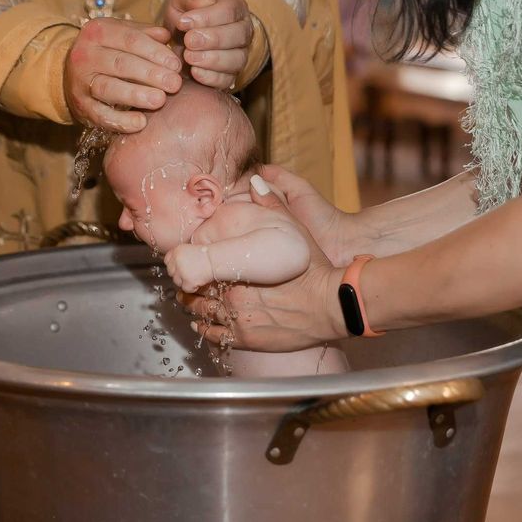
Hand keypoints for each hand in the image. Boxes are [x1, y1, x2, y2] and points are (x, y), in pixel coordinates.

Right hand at [64, 18, 182, 131]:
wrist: (70, 74)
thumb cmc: (107, 52)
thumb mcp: (121, 35)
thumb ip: (144, 34)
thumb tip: (166, 36)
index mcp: (98, 32)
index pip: (131, 39)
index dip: (155, 52)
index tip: (176, 65)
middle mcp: (85, 55)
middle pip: (121, 64)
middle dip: (150, 74)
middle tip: (174, 83)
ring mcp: (80, 82)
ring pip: (109, 88)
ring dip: (136, 95)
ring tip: (160, 100)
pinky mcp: (81, 106)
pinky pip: (101, 115)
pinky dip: (121, 121)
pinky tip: (141, 123)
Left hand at [164, 244, 214, 293]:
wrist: (217, 260)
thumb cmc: (208, 255)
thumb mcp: (191, 249)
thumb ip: (181, 255)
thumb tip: (174, 265)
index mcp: (176, 250)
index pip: (167, 260)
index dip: (174, 265)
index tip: (181, 267)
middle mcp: (176, 260)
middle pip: (171, 272)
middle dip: (179, 274)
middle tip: (191, 273)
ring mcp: (181, 271)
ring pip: (177, 282)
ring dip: (185, 281)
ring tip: (196, 275)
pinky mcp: (187, 281)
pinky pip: (186, 288)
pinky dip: (192, 287)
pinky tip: (199, 280)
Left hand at [165, 0, 253, 89]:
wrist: (181, 36)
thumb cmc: (185, 13)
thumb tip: (204, 3)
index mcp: (234, 6)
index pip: (229, 10)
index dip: (207, 17)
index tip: (183, 22)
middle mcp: (243, 30)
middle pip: (238, 35)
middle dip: (212, 39)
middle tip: (189, 41)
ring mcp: (240, 54)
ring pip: (237, 59)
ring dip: (212, 59)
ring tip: (189, 57)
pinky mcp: (230, 75)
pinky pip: (227, 79)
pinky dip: (211, 77)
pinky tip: (194, 72)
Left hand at [179, 176, 347, 350]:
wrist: (333, 304)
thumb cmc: (314, 269)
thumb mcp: (293, 230)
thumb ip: (272, 206)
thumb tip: (256, 182)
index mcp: (236, 268)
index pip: (199, 266)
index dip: (191, 264)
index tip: (189, 262)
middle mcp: (232, 296)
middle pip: (196, 291)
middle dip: (190, 286)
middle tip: (188, 283)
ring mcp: (239, 320)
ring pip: (201, 313)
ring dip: (194, 306)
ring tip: (192, 301)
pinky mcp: (247, 340)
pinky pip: (215, 336)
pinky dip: (205, 328)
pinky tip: (202, 323)